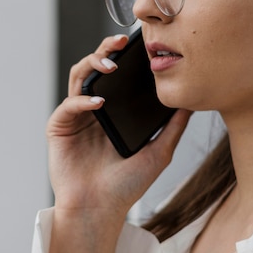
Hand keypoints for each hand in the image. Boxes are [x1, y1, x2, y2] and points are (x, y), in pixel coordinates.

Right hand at [47, 33, 190, 215]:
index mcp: (115, 112)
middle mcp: (94, 110)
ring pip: (79, 77)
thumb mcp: (159, 152)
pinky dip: (83, 100)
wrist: (100, 210)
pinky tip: (99, 103)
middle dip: (107, 49)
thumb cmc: (127, 186)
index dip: (127, 58)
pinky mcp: (60, 127)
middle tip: (122, 42)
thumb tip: (193, 102)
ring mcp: (76, 117)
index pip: (120, 76)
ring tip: (110, 64)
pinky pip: (68, 105)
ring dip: (92, 64)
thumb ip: (174, 127)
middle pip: (97, 68)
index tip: (144, 46)